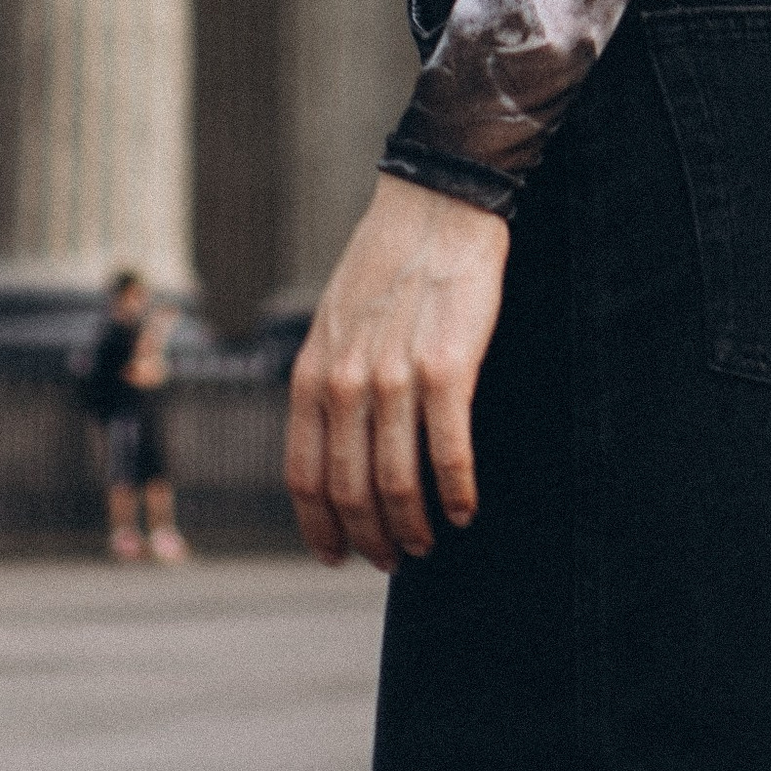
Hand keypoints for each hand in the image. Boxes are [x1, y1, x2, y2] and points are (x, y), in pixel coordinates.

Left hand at [286, 177, 508, 574]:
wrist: (431, 210)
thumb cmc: (383, 268)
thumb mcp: (332, 326)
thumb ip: (327, 386)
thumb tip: (332, 454)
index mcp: (311, 375)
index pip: (304, 478)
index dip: (319, 528)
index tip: (336, 556)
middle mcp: (345, 383)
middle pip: (350, 492)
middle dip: (370, 539)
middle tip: (392, 559)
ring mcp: (394, 378)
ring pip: (397, 484)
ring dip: (415, 527)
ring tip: (430, 542)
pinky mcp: (446, 369)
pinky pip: (449, 454)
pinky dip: (458, 494)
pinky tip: (466, 509)